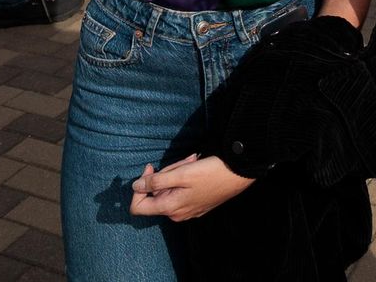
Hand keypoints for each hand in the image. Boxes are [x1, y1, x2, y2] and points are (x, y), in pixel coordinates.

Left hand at [130, 155, 254, 221]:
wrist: (240, 174)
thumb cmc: (211, 173)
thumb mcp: (181, 174)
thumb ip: (156, 182)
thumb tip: (135, 186)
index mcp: (170, 208)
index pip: (137, 207)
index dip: (138, 187)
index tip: (150, 169)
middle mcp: (177, 214)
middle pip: (156, 194)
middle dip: (165, 174)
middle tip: (182, 161)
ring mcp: (188, 211)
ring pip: (170, 190)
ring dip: (176, 173)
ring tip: (192, 161)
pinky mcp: (197, 205)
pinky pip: (181, 192)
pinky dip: (185, 178)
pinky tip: (197, 168)